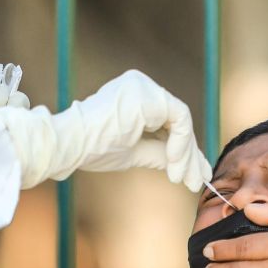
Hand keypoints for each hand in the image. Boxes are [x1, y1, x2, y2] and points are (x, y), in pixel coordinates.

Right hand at [0, 69, 211, 190]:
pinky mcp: (149, 95)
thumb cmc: (92, 149)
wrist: (71, 144)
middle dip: (189, 154)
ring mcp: (145, 87)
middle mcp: (141, 85)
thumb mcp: (134, 152)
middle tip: (196, 181)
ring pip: (181, 121)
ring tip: (183, 179)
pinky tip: (173, 163)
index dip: (181, 150)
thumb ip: (159, 153)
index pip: (167, 122)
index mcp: (134, 96)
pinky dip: (181, 142)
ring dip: (185, 153)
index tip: (188, 177)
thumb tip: (185, 166)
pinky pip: (179, 118)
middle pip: (177, 121)